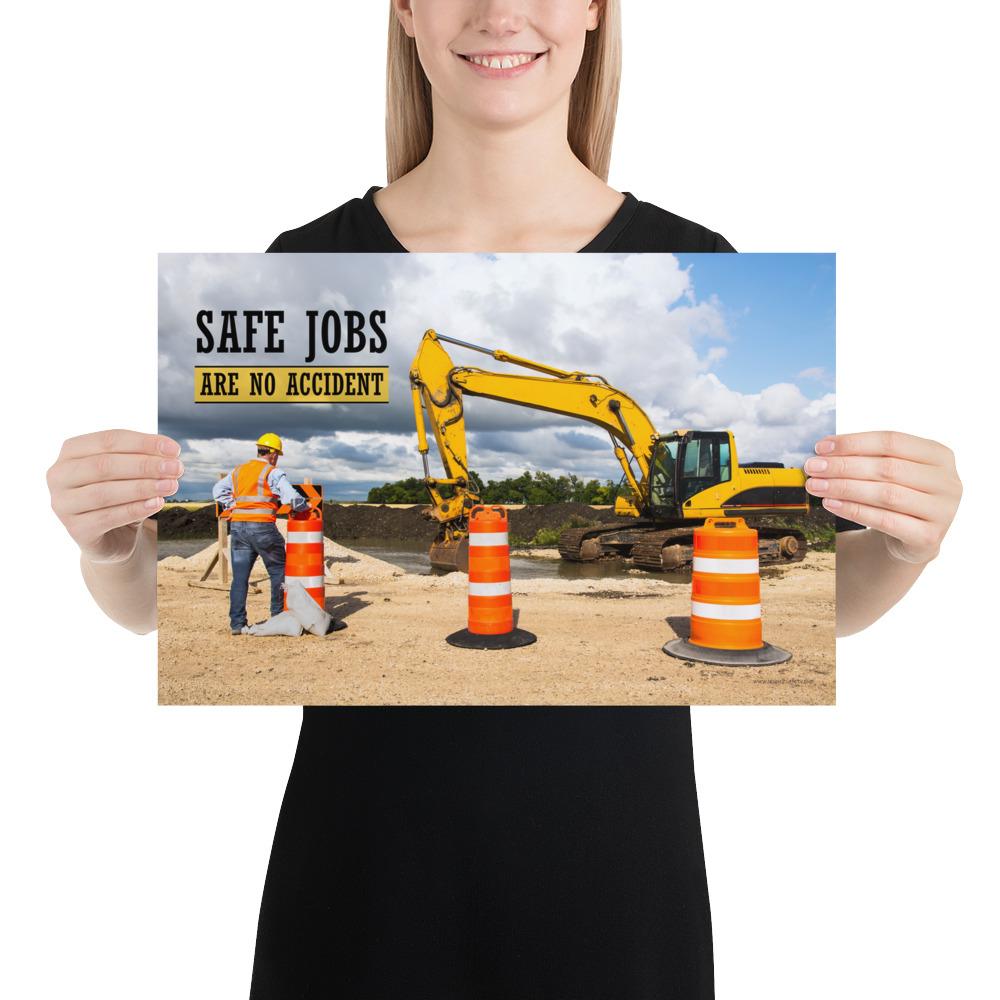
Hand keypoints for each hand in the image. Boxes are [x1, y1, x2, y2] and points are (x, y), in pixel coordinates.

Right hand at [47, 429, 182, 560]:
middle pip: (104, 465)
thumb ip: (144, 459)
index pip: (108, 440)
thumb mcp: (131, 473)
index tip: (175, 450)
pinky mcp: (75, 529)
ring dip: (142, 487)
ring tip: (171, 485)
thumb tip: (170, 453)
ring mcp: (62, 504)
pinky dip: (135, 509)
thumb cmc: (121, 495)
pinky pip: (107, 517)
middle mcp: (59, 475)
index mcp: (71, 452)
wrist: (113, 537)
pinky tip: (157, 503)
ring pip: (104, 492)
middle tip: (176, 468)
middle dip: (145, 465)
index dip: (143, 443)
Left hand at [804, 431, 961, 563]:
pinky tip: (831, 504)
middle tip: (812, 467)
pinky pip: (885, 520)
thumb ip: (866, 458)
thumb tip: (822, 451)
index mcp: (939, 455)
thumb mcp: (890, 472)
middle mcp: (948, 481)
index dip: (853, 443)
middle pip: (888, 468)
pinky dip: (854, 511)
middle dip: (844, 466)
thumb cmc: (898, 494)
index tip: (820, 447)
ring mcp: (943, 511)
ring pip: (886, 494)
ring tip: (816, 486)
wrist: (914, 537)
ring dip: (845, 488)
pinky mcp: (929, 537)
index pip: (892, 441)